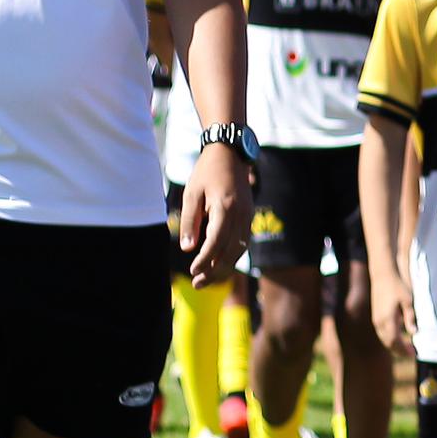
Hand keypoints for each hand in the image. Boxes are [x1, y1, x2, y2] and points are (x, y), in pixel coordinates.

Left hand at [179, 143, 252, 283]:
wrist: (231, 153)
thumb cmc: (207, 172)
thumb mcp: (191, 194)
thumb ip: (190, 221)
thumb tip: (187, 249)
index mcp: (225, 207)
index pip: (216, 242)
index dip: (205, 260)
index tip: (192, 271)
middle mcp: (241, 214)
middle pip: (230, 251)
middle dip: (215, 271)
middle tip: (198, 284)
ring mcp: (248, 216)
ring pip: (239, 250)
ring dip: (224, 267)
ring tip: (207, 279)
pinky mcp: (249, 216)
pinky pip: (243, 242)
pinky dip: (232, 256)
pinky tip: (219, 263)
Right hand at [369, 271, 414, 361]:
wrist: (382, 274)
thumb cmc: (397, 286)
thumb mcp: (408, 301)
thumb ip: (410, 318)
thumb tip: (414, 333)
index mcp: (387, 319)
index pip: (395, 341)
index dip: (404, 350)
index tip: (414, 353)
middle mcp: (379, 322)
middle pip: (388, 343)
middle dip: (400, 350)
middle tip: (412, 352)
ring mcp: (375, 320)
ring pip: (384, 339)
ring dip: (394, 346)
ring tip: (407, 348)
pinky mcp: (375, 316)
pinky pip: (382, 333)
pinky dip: (390, 339)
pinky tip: (399, 338)